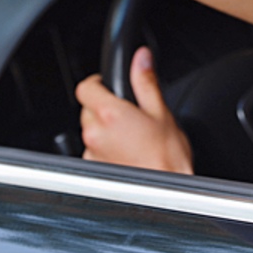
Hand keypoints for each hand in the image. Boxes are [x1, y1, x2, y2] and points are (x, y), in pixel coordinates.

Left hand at [76, 47, 192, 173]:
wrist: (167, 194)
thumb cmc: (167, 158)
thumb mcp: (161, 112)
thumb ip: (146, 81)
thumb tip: (141, 58)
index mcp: (111, 114)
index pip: (85, 87)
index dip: (96, 83)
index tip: (107, 85)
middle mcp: (95, 133)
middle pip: (88, 109)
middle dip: (104, 107)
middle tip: (128, 113)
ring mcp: (92, 153)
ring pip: (91, 130)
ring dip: (105, 129)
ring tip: (130, 136)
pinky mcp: (94, 169)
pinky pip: (93, 150)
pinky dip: (105, 148)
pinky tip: (127, 152)